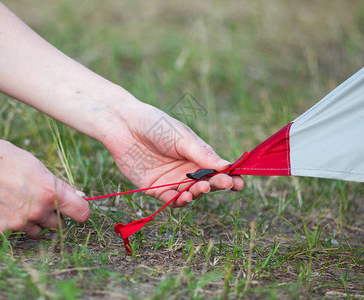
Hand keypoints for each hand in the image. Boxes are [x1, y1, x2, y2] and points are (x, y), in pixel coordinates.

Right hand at [0, 133, 89, 237]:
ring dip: (35, 221)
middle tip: (41, 201)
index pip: (81, 213)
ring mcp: (19, 223)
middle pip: (60, 224)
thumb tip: (78, 197)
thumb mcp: (37, 166)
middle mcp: (37, 211)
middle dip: (55, 215)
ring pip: (38, 231)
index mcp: (51, 192)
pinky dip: (14, 222)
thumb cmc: (4, 158)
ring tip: (20, 202)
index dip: (81, 212)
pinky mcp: (1, 230)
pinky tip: (3, 206)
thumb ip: (58, 185)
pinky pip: (16, 231)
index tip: (77, 210)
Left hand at [103, 104, 244, 206]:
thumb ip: (202, 154)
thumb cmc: (155, 125)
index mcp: (196, 156)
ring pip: (189, 194)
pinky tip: (183, 198)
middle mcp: (185, 171)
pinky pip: (168, 200)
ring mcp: (170, 181)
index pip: (217, 170)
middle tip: (223, 184)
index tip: (239, 183)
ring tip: (201, 189)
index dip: (229, 177)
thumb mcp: (182, 137)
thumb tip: (228, 166)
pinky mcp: (154, 188)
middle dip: (216, 185)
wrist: (124, 125)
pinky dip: (177, 201)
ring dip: (197, 194)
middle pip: (205, 184)